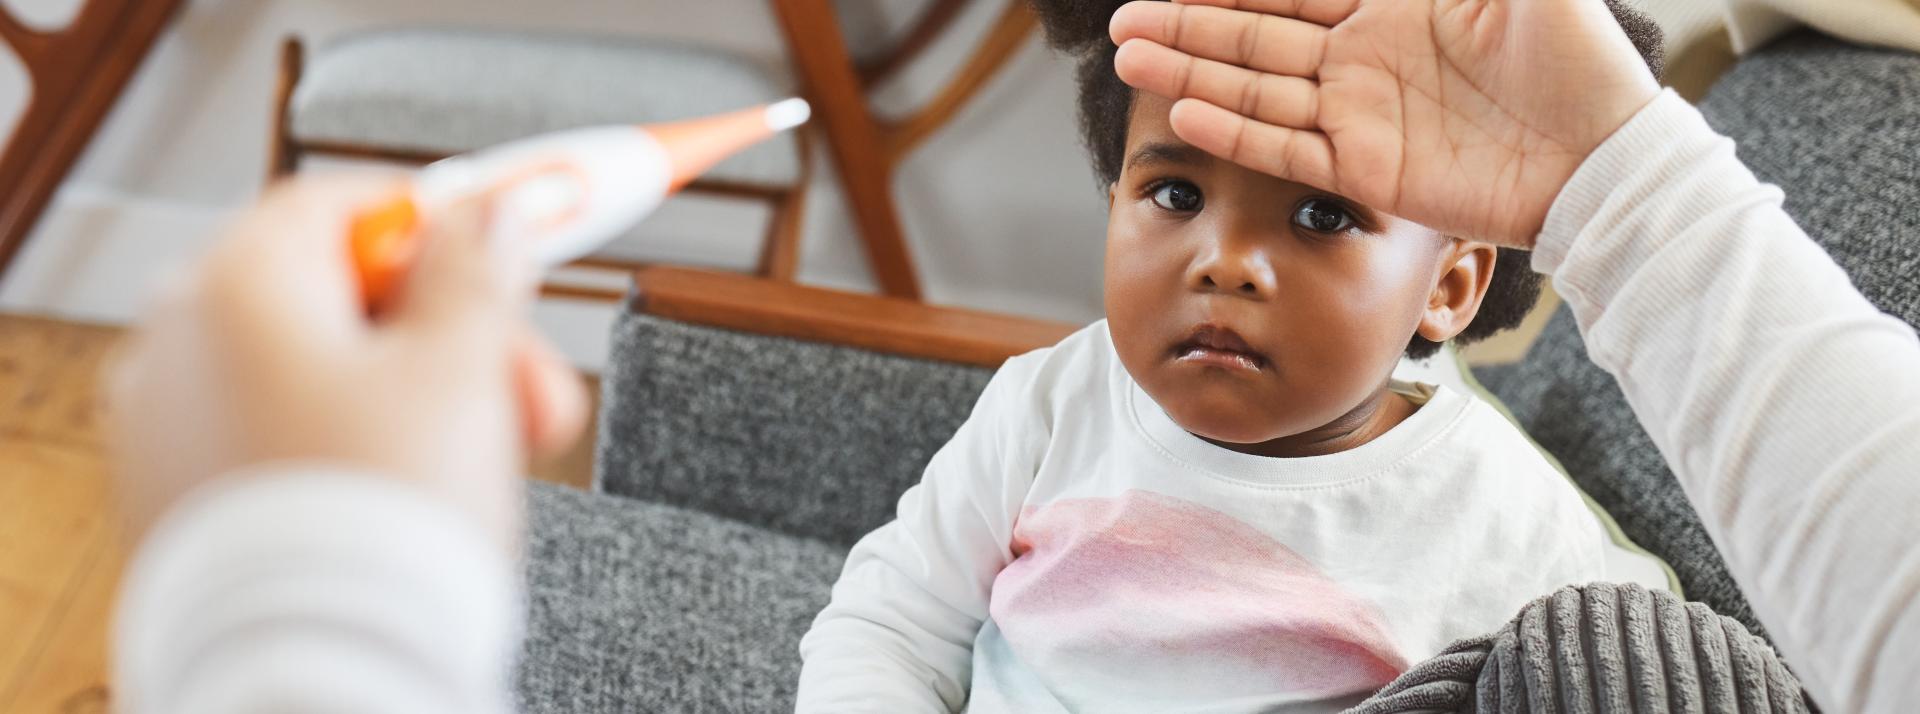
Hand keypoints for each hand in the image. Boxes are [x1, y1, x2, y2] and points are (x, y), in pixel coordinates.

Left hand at [106, 175, 587, 547]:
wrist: (325, 668)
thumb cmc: (385, 519)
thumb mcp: (463, 368)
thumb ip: (477, 270)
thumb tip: (490, 212)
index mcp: (237, 283)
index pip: (343, 204)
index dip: (438, 225)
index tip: (502, 251)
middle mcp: (178, 341)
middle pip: (339, 298)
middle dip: (452, 338)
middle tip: (531, 394)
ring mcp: (165, 425)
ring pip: (314, 373)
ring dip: (415, 398)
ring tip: (496, 459)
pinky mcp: (175, 500)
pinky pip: (276, 439)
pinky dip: (348, 448)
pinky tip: (415, 496)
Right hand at [1108, 0, 1660, 246]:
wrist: (1606, 156)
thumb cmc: (1580, 54)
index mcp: (1392, 6)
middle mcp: (1363, 59)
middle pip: (1255, 38)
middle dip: (1188, 25)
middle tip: (1123, 21)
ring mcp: (1360, 116)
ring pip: (1254, 90)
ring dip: (1191, 73)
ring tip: (1130, 56)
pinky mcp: (1367, 171)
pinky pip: (1285, 147)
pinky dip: (1234, 130)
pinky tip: (1186, 107)